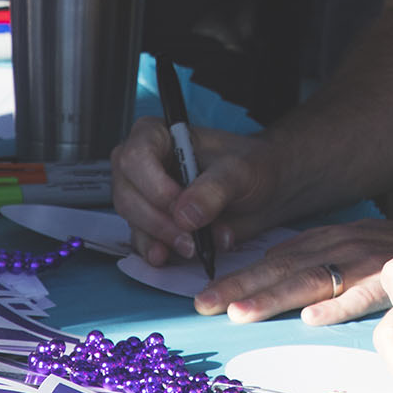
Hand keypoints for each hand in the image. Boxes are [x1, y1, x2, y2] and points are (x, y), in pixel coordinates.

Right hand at [110, 117, 277, 264]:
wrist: (264, 192)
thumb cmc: (250, 166)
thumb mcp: (240, 170)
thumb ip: (214, 188)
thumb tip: (184, 215)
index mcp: (159, 135)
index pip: (136, 157)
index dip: (153, 185)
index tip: (179, 204)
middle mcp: (144, 164)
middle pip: (129, 194)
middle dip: (158, 221)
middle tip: (190, 238)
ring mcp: (144, 195)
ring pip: (134, 221)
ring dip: (163, 239)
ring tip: (196, 247)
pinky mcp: (151, 223)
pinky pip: (142, 241)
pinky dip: (158, 251)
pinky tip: (173, 256)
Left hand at [191, 218, 392, 322]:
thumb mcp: (350, 242)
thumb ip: (314, 254)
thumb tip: (272, 264)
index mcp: (327, 239)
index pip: (274, 258)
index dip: (238, 276)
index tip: (203, 298)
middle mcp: (340, 245)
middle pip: (284, 267)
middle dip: (242, 286)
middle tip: (205, 305)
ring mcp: (365, 261)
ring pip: (313, 279)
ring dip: (275, 296)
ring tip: (240, 312)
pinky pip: (364, 293)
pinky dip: (339, 304)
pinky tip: (313, 318)